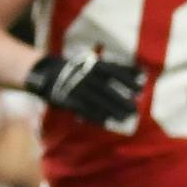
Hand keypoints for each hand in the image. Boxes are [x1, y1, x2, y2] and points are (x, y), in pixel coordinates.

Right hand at [23, 51, 142, 127]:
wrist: (45, 72)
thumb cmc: (78, 69)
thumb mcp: (94, 64)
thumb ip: (114, 69)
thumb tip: (140, 73)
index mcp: (92, 65)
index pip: (113, 71)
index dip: (127, 79)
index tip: (141, 88)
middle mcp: (84, 75)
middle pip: (106, 89)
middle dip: (121, 99)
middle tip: (135, 108)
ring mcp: (75, 87)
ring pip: (96, 100)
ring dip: (112, 110)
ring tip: (125, 118)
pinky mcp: (66, 99)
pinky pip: (83, 109)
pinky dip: (96, 116)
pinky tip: (108, 122)